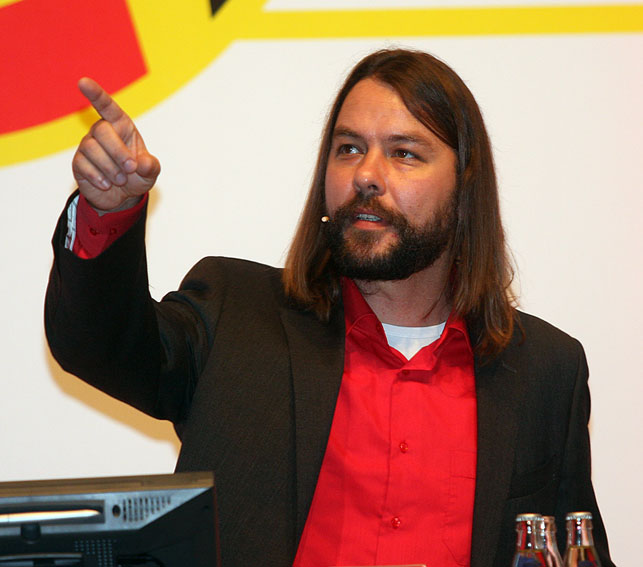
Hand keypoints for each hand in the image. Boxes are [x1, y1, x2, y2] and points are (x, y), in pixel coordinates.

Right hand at [72, 78, 159, 212]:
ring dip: (110, 168)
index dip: (96, 94)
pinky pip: (83, 165)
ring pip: (92, 149)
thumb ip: (151, 166)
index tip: (83, 82)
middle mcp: (101, 131)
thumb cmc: (137, 176)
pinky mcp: (78, 162)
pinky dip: (98, 178)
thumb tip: (142, 164)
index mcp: (121, 126)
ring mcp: (87, 146)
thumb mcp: (150, 172)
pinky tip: (106, 184)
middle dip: (119, 152)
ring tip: (120, 180)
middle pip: (103, 131)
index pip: (107, 106)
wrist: (122, 196)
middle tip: (131, 169)